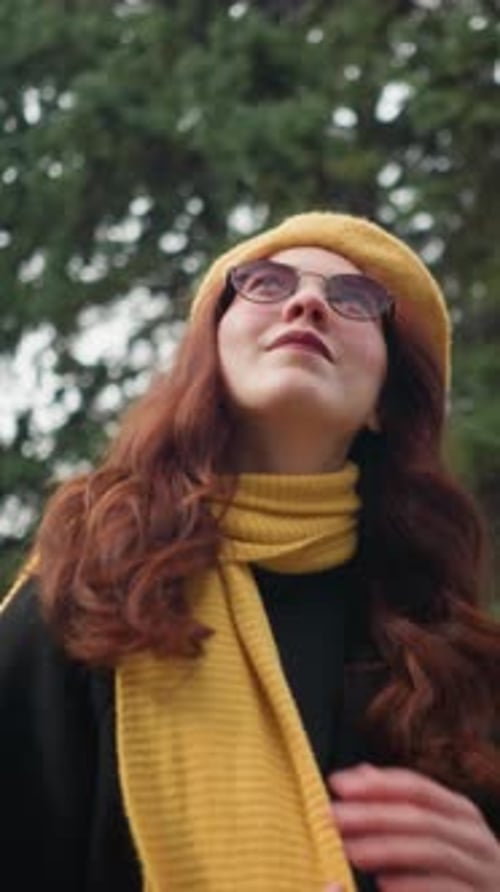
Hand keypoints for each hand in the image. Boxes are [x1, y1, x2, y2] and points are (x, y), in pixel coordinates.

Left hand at [328, 763, 499, 890]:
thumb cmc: (457, 872)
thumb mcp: (432, 832)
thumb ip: (399, 805)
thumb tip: (361, 772)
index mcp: (459, 812)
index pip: (416, 786)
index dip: (375, 783)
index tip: (335, 784)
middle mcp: (474, 836)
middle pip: (421, 816)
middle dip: (373, 814)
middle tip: (333, 817)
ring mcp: (483, 871)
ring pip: (433, 850)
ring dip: (387, 849)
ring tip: (350, 851)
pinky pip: (448, 890)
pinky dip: (414, 886)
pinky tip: (383, 884)